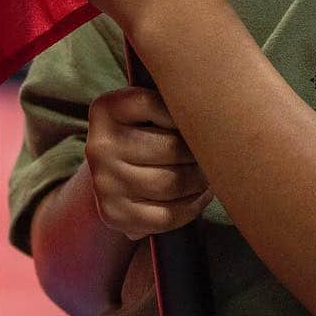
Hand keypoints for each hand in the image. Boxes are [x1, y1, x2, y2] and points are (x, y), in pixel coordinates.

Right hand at [86, 86, 213, 239]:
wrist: (113, 173)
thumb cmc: (143, 132)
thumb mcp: (145, 108)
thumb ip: (170, 100)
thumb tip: (213, 107)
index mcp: (106, 109)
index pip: (154, 104)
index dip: (185, 114)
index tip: (201, 120)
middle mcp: (99, 145)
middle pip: (170, 148)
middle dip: (200, 153)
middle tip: (216, 152)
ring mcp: (104, 182)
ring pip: (171, 183)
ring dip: (200, 181)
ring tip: (209, 173)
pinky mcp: (114, 214)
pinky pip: (166, 215)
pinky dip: (192, 207)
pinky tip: (199, 196)